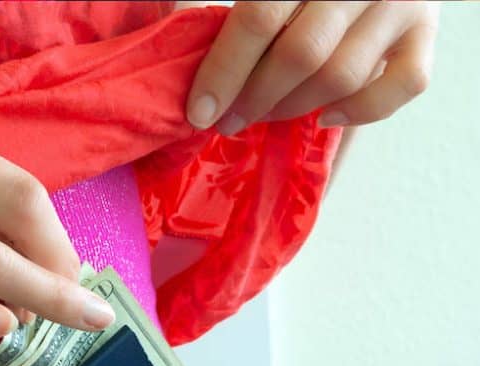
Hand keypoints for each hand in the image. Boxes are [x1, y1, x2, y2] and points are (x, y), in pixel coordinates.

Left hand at [178, 1, 439, 133]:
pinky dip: (361, 112)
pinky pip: (401, 87)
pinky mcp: (424, 33)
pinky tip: (325, 117)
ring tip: (264, 115)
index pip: (259, 18)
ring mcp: (401, 4)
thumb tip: (174, 48)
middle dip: (254, 99)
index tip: (199, 111)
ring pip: (342, 77)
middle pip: (301, 55)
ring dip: (294, 110)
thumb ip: (223, 7)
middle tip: (228, 121)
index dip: (224, 70)